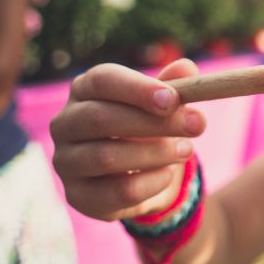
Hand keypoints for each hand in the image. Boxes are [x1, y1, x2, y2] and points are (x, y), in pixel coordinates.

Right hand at [51, 59, 206, 221]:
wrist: (140, 174)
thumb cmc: (149, 126)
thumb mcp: (164, 104)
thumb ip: (174, 86)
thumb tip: (186, 67)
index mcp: (85, 90)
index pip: (102, 80)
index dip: (137, 88)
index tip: (172, 99)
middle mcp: (66, 124)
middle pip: (100, 118)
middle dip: (153, 123)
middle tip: (197, 125)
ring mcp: (66, 161)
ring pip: (106, 157)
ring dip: (155, 153)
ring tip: (187, 150)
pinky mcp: (77, 195)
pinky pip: (117, 191)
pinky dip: (151, 182)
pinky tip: (168, 174)